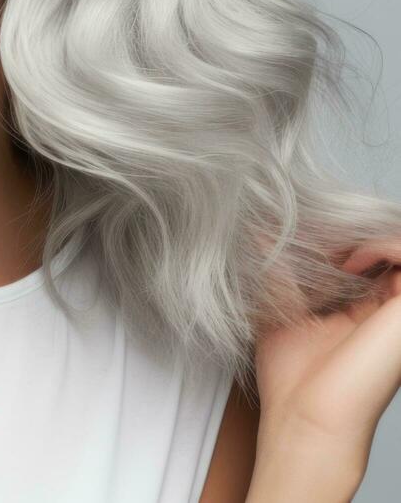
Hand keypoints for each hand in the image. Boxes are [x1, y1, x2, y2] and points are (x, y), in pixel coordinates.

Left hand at [252, 237, 400, 479]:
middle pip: (387, 246)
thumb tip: (257, 228)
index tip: (306, 237)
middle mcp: (393, 310)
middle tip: (323, 241)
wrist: (307, 417)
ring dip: (371, 236)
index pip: (370, 252)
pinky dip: (382, 244)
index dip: (342, 235)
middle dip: (355, 232)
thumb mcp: (281, 308)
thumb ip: (278, 269)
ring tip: (339, 256)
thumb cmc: (292, 378)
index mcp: (370, 309)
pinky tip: (350, 263)